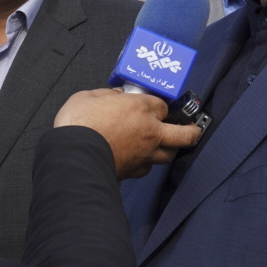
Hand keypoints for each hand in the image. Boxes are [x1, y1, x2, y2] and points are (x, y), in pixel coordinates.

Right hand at [55, 89, 201, 178]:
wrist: (74, 155)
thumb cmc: (79, 124)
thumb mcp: (87, 97)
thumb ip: (104, 95)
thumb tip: (113, 96)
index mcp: (139, 108)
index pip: (162, 106)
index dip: (159, 106)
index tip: (155, 106)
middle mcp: (149, 132)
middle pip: (183, 134)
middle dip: (191, 131)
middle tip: (192, 129)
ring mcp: (144, 154)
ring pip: (169, 154)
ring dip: (171, 149)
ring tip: (170, 146)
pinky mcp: (134, 170)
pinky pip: (148, 168)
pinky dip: (147, 164)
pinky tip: (142, 161)